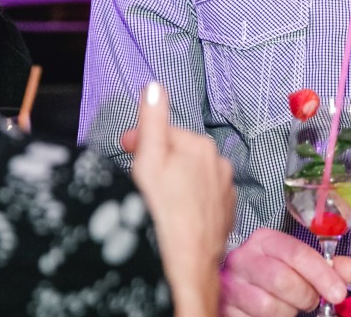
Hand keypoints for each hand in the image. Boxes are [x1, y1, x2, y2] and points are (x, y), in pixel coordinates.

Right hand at [129, 82, 235, 315]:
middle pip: (181, 153)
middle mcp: (219, 164)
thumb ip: (152, 121)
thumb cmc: (163, 215)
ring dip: (176, 180)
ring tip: (156, 200)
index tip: (125, 147)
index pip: (165, 132)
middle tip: (138, 176)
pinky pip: (203, 197)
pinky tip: (174, 214)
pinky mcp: (225, 212)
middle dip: (160, 159)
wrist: (187, 264)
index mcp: (200, 146)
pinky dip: (189, 200)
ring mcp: (225, 189)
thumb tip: (154, 87)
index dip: (140, 138)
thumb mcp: (148, 161)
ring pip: (194, 175)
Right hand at [221, 227, 350, 316]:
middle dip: (305, 296)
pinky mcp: (224, 307)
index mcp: (265, 240)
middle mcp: (243, 258)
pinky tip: (274, 313)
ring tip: (290, 307)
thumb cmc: (275, 277)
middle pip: (282, 279)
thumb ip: (328, 268)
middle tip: (311, 301)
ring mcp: (230, 284)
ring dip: (288, 312)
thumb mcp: (301, 267)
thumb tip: (349, 270)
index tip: (338, 293)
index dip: (322, 274)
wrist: (243, 290)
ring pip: (267, 305)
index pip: (297, 253)